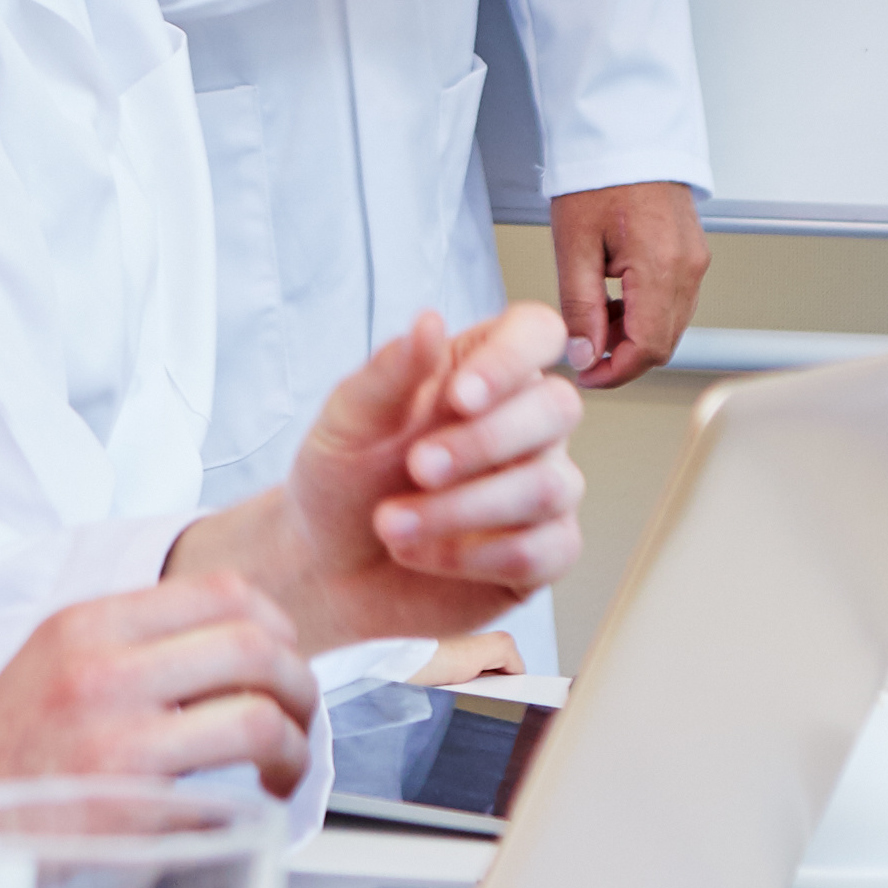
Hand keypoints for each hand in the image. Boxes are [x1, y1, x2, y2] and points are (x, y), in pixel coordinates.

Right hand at [0, 573, 318, 821]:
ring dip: (295, 739)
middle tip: (298, 717)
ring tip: (284, 765)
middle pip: (254, 640)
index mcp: (85, 621)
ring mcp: (112, 729)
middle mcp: (100, 663)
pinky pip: (230, 776)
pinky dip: (266, 789)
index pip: (222, 588)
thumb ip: (123, 648)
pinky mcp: (123, 795)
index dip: (276, 624)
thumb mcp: (49, 668)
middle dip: (300, 682)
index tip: (280, 660)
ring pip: (256, 706)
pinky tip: (256, 804)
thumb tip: (218, 648)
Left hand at [178, 305, 586, 652]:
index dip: (512, 360)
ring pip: (549, 486)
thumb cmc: (343, 478)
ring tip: (390, 524)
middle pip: (559, 408)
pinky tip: (421, 554)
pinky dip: (474, 558)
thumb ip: (390, 373)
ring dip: (463, 509)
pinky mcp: (544, 552)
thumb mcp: (348, 422)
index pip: (538, 333)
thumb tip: (430, 320)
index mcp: (482, 370)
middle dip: (484, 442)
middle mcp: (525, 423)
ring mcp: (541, 486)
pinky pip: (545, 550)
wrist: (327, 567)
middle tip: (415, 468)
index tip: (459, 397)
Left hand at [550, 178, 709, 386]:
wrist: (623, 132)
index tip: (587, 375)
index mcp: (662, 265)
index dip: (616, 372)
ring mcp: (695, 259)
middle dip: (624, 357)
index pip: (649, 347)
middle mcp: (688, 266)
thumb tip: (585, 353)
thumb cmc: (598, 176)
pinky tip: (616, 302)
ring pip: (671, 324)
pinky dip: (646, 313)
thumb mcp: (574, 244)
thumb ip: (580, 306)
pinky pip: (675, 300)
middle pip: (665, 341)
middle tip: (584, 354)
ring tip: (594, 323)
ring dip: (634, 336)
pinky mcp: (691, 252)